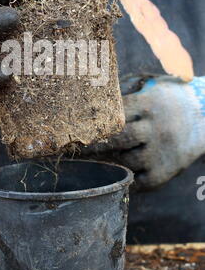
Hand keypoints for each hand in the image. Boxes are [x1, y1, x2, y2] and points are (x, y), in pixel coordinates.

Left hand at [83, 75, 204, 190]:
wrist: (203, 117)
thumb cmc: (166, 99)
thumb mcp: (149, 87)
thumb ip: (125, 91)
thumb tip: (92, 95)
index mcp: (147, 104)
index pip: (115, 114)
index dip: (95, 121)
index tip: (78, 126)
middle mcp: (155, 129)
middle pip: (119, 139)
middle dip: (95, 144)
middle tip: (77, 147)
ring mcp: (161, 152)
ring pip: (126, 161)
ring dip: (110, 160)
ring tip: (96, 159)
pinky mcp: (165, 172)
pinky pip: (139, 182)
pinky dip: (125, 179)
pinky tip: (114, 173)